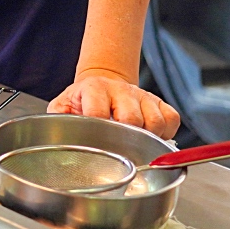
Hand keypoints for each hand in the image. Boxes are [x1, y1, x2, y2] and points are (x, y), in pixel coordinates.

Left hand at [48, 71, 180, 138]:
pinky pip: (172, 119)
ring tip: (134, 142)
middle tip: (118, 146)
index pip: (99, 111)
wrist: (101, 82)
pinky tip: (150, 138)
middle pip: (131, 118)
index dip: (98, 130)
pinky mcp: (158, 102)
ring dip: (147, 138)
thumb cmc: (81, 100)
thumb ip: (58, 119)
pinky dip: (166, 133)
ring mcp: (142, 95)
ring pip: (155, 121)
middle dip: (125, 137)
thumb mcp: (62, 106)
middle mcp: (120, 90)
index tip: (97, 142)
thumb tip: (59, 138)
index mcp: (94, 89)